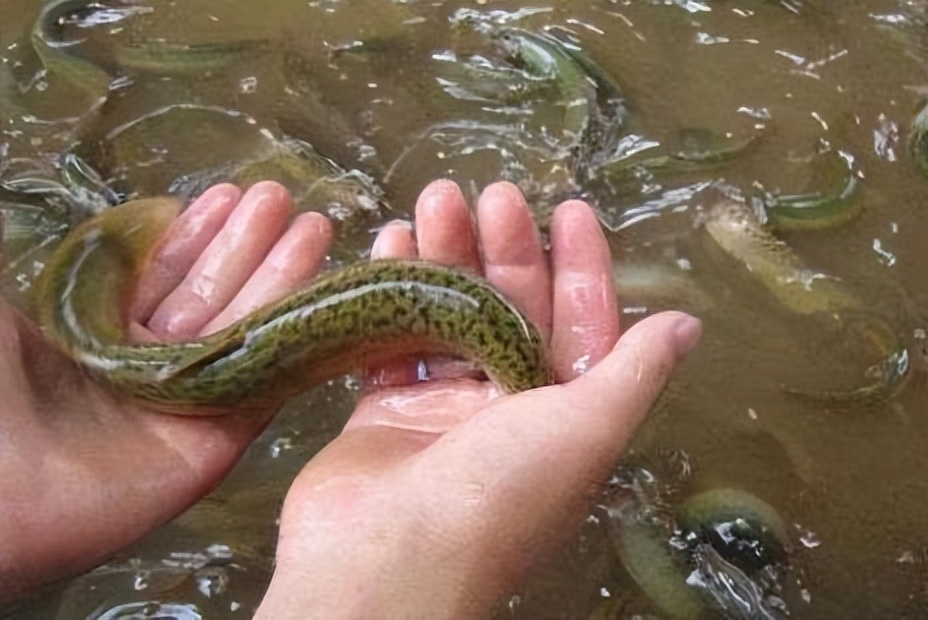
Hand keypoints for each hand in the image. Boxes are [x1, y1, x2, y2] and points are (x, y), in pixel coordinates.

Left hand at [0, 182, 332, 597]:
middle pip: (207, 296)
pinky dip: (293, 338)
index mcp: (92, 334)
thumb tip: (105, 227)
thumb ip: (67, 268)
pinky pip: (263, 384)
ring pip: (242, 330)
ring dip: (279, 277)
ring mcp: (181, 406)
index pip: (156, 275)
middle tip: (278, 197)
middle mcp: (142, 367)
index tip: (226, 196)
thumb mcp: (5, 310)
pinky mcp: (214, 443)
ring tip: (313, 224)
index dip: (193, 234)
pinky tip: (317, 291)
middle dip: (244, 244)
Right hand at [254, 180, 700, 618]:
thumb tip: (688, 325)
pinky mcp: (383, 410)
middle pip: (509, 309)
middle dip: (504, 248)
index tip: (570, 208)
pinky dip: (390, 292)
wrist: (382, 562)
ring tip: (433, 199)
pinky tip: (390, 244)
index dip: (582, 264)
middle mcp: (506, 410)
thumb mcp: (584, 430)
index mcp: (562, 415)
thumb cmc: (496, 494)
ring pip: (449, 314)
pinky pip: (393, 337)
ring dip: (444, 257)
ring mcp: (442, 410)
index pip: (582, 324)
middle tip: (490, 193)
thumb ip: (634, 374)